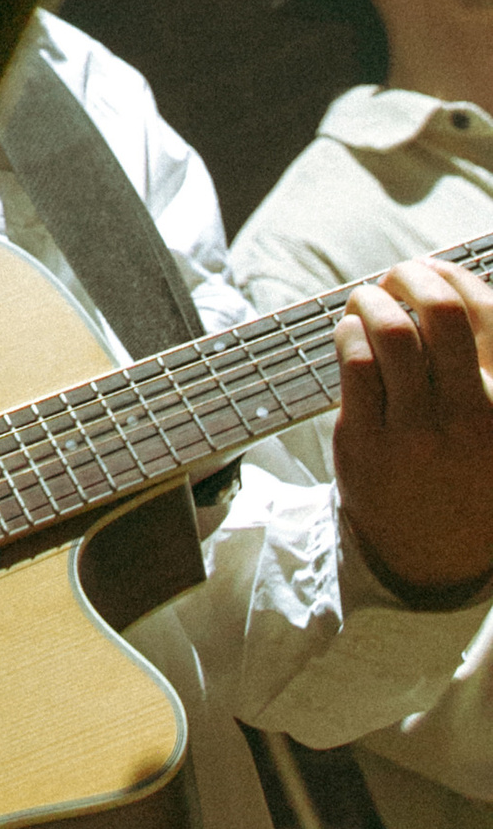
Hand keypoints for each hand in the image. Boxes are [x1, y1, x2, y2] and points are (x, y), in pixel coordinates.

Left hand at [333, 256, 492, 602]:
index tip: (436, 268)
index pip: (489, 315)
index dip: (457, 276)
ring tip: (368, 300)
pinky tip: (352, 336)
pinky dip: (350, 333)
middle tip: (398, 276)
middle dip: (415, 277)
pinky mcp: (366, 443)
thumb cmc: (466, 476)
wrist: (436, 560)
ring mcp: (416, 433)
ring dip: (373, 300)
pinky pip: (354, 364)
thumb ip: (484, 369)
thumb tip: (451, 291)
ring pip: (391, 334)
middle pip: (443, 314)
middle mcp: (469, 418)